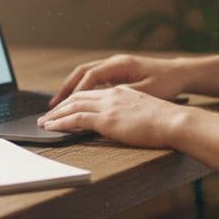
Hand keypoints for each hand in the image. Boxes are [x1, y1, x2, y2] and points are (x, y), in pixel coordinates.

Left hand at [38, 85, 191, 147]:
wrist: (174, 121)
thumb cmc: (166, 120)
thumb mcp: (145, 111)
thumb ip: (130, 112)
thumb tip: (124, 122)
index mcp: (121, 91)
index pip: (91, 93)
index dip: (75, 100)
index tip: (65, 108)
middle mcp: (111, 94)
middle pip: (78, 97)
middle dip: (60, 106)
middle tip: (47, 115)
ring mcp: (108, 105)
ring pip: (73, 106)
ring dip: (55, 115)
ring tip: (44, 123)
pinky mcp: (106, 119)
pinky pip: (76, 118)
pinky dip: (61, 122)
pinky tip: (52, 127)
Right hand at [48, 54, 187, 106]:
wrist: (181, 73)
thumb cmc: (167, 82)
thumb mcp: (146, 90)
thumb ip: (124, 95)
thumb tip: (103, 102)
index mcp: (120, 64)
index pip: (90, 76)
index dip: (76, 92)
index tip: (64, 107)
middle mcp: (114, 62)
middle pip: (82, 73)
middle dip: (65, 89)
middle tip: (53, 106)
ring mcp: (115, 67)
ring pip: (86, 75)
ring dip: (72, 89)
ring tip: (59, 104)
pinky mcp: (118, 73)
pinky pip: (94, 79)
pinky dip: (83, 89)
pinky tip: (78, 102)